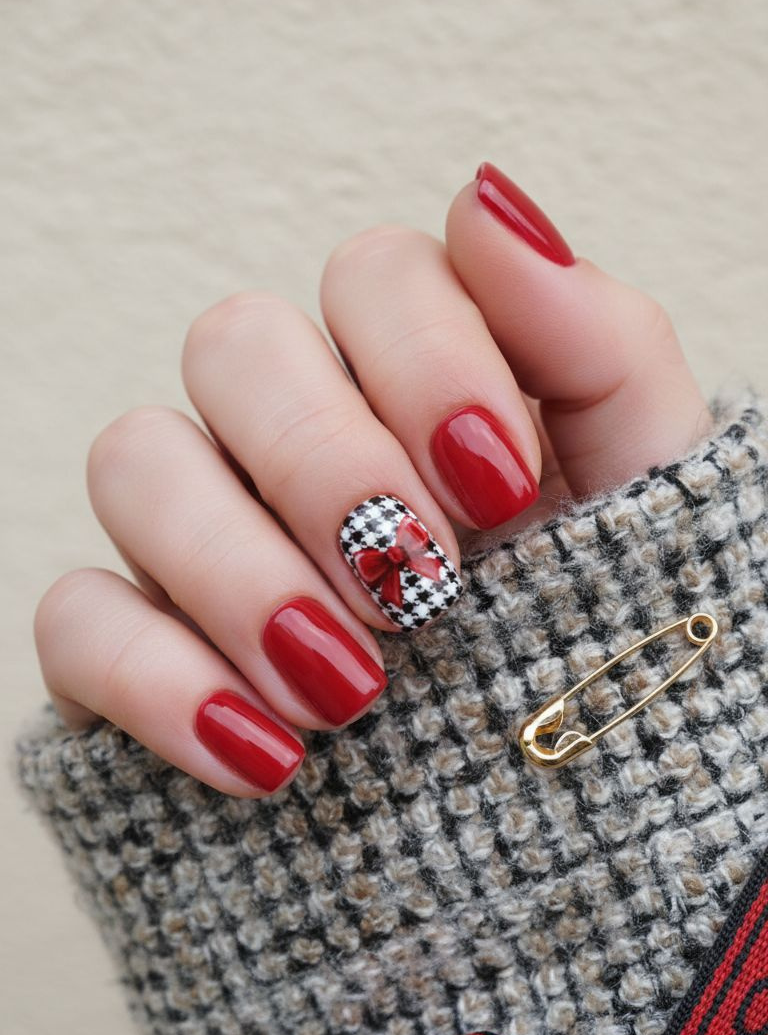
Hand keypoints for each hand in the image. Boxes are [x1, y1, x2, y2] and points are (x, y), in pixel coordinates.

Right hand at [33, 163, 710, 796]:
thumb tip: (492, 198)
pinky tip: (267, 759)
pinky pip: (75, 617)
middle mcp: (295, 436)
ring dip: (239, 566)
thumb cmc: (613, 646)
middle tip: (424, 589)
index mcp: (417, 378)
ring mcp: (203, 538)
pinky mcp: (135, 653)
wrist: (575, 836)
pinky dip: (158, 679)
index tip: (503, 489)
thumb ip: (595, 341)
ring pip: (136, 459)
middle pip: (235, 343)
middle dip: (328, 461)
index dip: (429, 361)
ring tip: (356, 691)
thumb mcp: (650, 503)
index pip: (374, 275)